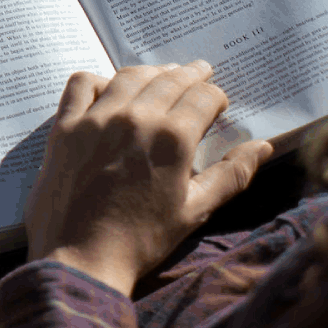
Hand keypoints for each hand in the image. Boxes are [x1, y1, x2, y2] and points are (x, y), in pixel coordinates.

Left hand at [24, 60, 273, 295]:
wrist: (81, 257)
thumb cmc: (143, 240)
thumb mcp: (195, 211)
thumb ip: (231, 175)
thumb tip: (262, 147)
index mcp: (173, 138)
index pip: (204, 97)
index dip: (216, 96)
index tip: (218, 101)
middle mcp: (136, 118)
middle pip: (170, 80)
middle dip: (190, 74)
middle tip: (200, 70)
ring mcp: (97, 118)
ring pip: (130, 76)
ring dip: (152, 71)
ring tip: (163, 74)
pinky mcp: (65, 126)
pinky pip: (82, 84)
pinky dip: (99, 79)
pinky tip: (110, 88)